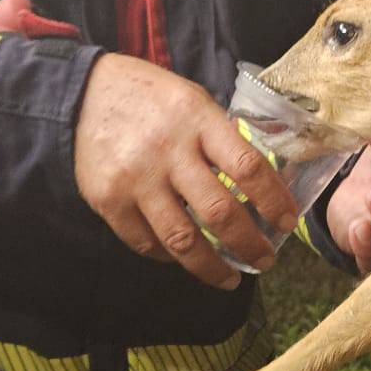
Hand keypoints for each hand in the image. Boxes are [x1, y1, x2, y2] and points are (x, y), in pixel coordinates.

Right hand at [73, 56, 297, 289]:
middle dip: (249, 244)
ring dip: (211, 267)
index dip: (273, 200)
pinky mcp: (107, 200)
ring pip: (182, 239)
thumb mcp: (193, 99)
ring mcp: (136, 179)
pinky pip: (145, 242)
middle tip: (265, 259)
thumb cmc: (150, 96)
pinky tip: (183, 259)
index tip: (287, 221)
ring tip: (230, 278)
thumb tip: (260, 180)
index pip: (247, 167)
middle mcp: (168, 151)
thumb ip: (221, 136)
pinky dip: (168, 257)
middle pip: (219, 212)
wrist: (84, 93)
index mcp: (198, 120)